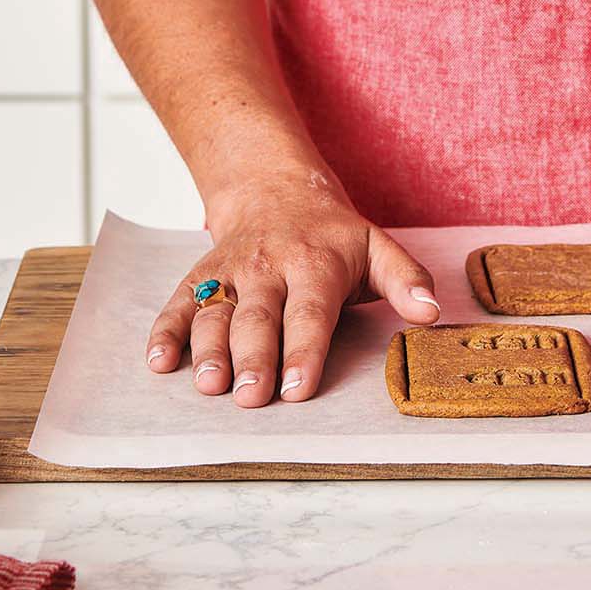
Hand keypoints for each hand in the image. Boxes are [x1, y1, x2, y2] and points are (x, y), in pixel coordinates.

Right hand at [146, 169, 440, 406]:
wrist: (275, 191)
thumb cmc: (333, 236)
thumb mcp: (377, 247)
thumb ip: (406, 280)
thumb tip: (432, 313)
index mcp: (315, 265)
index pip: (309, 313)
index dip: (303, 351)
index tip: (297, 388)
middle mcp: (268, 268)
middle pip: (259, 318)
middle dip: (253, 359)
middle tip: (251, 399)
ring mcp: (230, 272)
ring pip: (215, 313)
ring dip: (207, 350)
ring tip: (208, 386)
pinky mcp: (201, 276)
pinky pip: (179, 302)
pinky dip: (165, 331)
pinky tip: (158, 362)